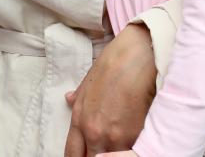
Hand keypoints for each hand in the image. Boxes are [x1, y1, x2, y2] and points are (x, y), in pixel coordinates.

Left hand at [64, 23, 155, 156]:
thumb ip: (78, 96)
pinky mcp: (135, 137)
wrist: (136, 57)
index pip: (72, 154)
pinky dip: (129, 150)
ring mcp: (115, 138)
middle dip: (94, 156)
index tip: (84, 155)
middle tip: (102, 150)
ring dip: (113, 152)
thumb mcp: (88, 80)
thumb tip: (68, 99)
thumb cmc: (113, 64)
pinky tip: (132, 140)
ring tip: (118, 142)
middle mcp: (94, 133)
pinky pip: (129, 152)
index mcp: (80, 119)